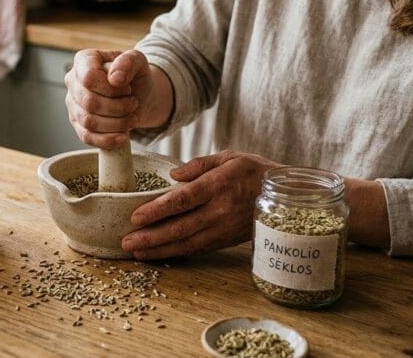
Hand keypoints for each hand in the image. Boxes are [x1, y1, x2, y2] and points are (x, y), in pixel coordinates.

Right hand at [63, 49, 157, 148]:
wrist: (138, 95)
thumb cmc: (135, 75)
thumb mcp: (138, 61)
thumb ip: (128, 62)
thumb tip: (115, 79)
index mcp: (84, 60)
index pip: (89, 78)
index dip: (111, 89)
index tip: (128, 89)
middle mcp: (73, 81)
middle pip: (89, 102)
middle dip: (118, 108)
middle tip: (134, 104)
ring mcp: (72, 104)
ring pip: (88, 122)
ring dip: (116, 124)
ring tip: (132, 118)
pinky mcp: (77, 123)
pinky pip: (86, 137)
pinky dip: (107, 140)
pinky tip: (123, 137)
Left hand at [121, 150, 281, 259]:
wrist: (286, 197)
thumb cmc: (254, 172)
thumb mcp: (229, 157)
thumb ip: (199, 164)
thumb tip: (173, 175)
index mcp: (218, 186)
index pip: (181, 200)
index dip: (157, 210)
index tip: (135, 217)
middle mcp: (220, 211)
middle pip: (180, 227)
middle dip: (150, 237)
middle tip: (126, 242)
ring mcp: (223, 229)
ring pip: (187, 244)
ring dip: (160, 250)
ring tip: (136, 253)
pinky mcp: (226, 240)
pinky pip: (197, 249)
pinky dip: (176, 253)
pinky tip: (159, 254)